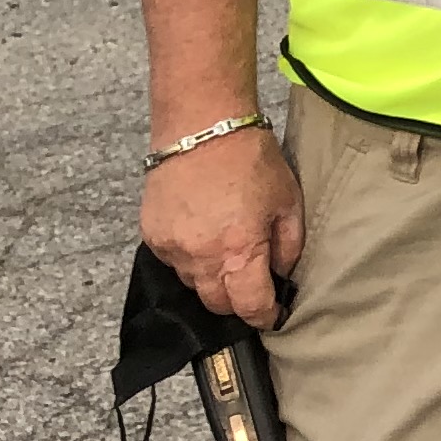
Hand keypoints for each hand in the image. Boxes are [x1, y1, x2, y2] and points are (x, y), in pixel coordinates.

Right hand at [141, 123, 300, 328]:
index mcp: (238, 251)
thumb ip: (288, 247)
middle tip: (251, 283)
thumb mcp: (287, 202)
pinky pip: (173, 262)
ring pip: (193, 284)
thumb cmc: (250, 158)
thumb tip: (282, 275)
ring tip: (226, 249)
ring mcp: (171, 247)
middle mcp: (200, 257)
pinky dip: (189, 257)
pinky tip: (203, 233)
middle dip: (237, 300)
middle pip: (216, 304)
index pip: (249, 306)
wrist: (202, 125)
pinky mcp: (152, 235)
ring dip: (212, 277)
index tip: (272, 314)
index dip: (264, 315)